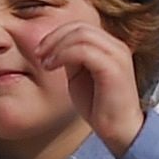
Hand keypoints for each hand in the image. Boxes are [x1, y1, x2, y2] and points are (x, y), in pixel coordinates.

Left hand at [39, 16, 146, 153]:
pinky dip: (63, 55)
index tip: (39, 50)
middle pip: (80, 27)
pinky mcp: (113, 69)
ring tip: (45, 63)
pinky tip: (52, 68)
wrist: (120, 131)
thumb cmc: (100, 107)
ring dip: (57, 46)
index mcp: (109, 46)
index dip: (56, 34)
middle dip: (54, 38)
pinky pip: (84, 51)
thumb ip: (71, 58)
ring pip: (81, 35)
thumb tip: (55, 46)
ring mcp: (117, 56)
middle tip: (38, 54)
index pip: (80, 26)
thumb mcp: (80, 76)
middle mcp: (116, 47)